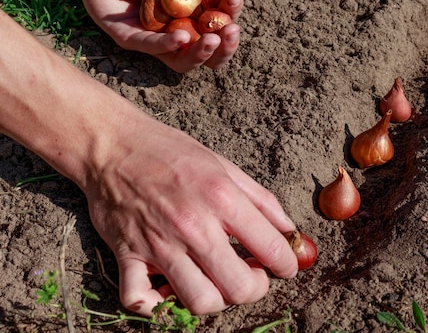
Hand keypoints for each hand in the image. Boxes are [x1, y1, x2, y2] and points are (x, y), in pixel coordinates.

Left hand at [71, 0, 252, 71]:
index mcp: (196, 19)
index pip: (220, 31)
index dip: (231, 20)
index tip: (234, 0)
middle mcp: (178, 34)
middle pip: (207, 56)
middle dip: (223, 48)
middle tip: (229, 32)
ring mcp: (154, 40)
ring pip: (182, 61)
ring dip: (201, 54)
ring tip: (212, 40)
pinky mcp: (129, 39)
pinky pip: (152, 48)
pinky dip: (169, 45)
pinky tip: (183, 37)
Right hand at [84, 117, 297, 315]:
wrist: (113, 145)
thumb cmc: (170, 152)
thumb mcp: (225, 165)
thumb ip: (261, 200)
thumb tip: (289, 229)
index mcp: (222, 199)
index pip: (271, 248)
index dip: (287, 264)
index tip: (286, 267)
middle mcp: (193, 226)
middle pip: (239, 287)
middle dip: (256, 288)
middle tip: (253, 274)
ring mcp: (158, 245)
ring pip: (199, 301)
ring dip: (217, 300)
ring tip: (218, 281)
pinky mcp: (128, 256)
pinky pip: (140, 301)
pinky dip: (158, 307)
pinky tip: (171, 289)